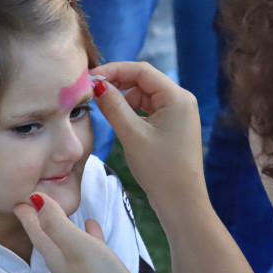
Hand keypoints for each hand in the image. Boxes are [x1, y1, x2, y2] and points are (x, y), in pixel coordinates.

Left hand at [14, 193, 156, 272]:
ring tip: (61, 209)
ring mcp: (84, 270)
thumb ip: (56, 223)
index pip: (36, 232)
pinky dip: (89, 234)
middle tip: (34, 201)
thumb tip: (35, 199)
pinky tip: (92, 225)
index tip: (18, 199)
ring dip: (64, 225)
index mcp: (55, 257)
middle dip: (41, 218)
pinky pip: (90, 247)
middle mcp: (66, 264)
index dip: (27, 214)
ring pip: (68, 241)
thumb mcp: (76, 246)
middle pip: (49, 236)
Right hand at [90, 61, 205, 216]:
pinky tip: (120, 122)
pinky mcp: (174, 126)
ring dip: (124, 99)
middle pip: (144, 81)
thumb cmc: (160, 169)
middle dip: (118, 84)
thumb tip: (97, 84)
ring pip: (145, 96)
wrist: (182, 201)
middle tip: (92, 92)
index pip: (142, 71)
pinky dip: (133, 112)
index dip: (114, 70)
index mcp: (177, 97)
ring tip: (105, 111)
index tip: (90, 77)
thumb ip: (113, 106)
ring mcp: (179, 113)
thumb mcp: (132, 135)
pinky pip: (149, 110)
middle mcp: (182, 100)